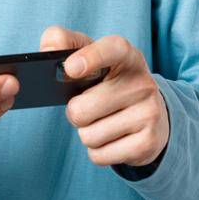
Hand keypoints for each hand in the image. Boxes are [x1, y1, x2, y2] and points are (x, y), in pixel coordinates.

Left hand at [41, 25, 169, 170]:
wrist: (151, 116)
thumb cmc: (109, 83)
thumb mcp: (90, 57)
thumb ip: (62, 43)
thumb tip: (47, 51)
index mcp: (127, 57)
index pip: (113, 48)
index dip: (91, 56)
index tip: (70, 68)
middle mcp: (143, 83)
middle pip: (82, 109)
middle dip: (75, 112)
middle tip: (86, 106)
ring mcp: (149, 114)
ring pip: (89, 136)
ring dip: (87, 133)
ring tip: (102, 122)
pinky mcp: (148, 144)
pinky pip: (99, 155)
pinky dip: (98, 151)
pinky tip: (112, 139)